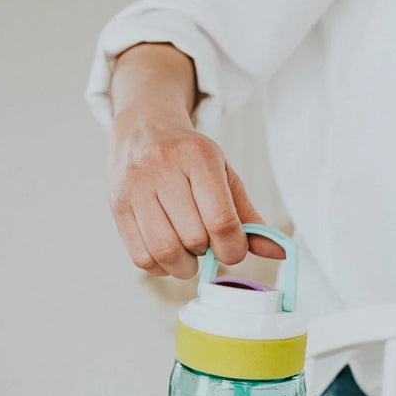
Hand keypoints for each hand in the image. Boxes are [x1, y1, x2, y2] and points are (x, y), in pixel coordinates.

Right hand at [107, 110, 284, 278]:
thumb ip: (249, 215)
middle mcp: (162, 167)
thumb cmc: (189, 158)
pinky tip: (168, 253)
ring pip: (165, 251)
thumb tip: (279, 250)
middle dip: (208, 253)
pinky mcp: (117, 206)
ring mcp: (135, 187)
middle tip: (208, 244)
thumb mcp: (223, 175)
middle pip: (194, 238)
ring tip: (189, 252)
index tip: (233, 249)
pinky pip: (141, 257)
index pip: (221, 220)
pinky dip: (160, 266)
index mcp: (197, 157)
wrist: (143, 129)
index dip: (232, 248)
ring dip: (184, 266)